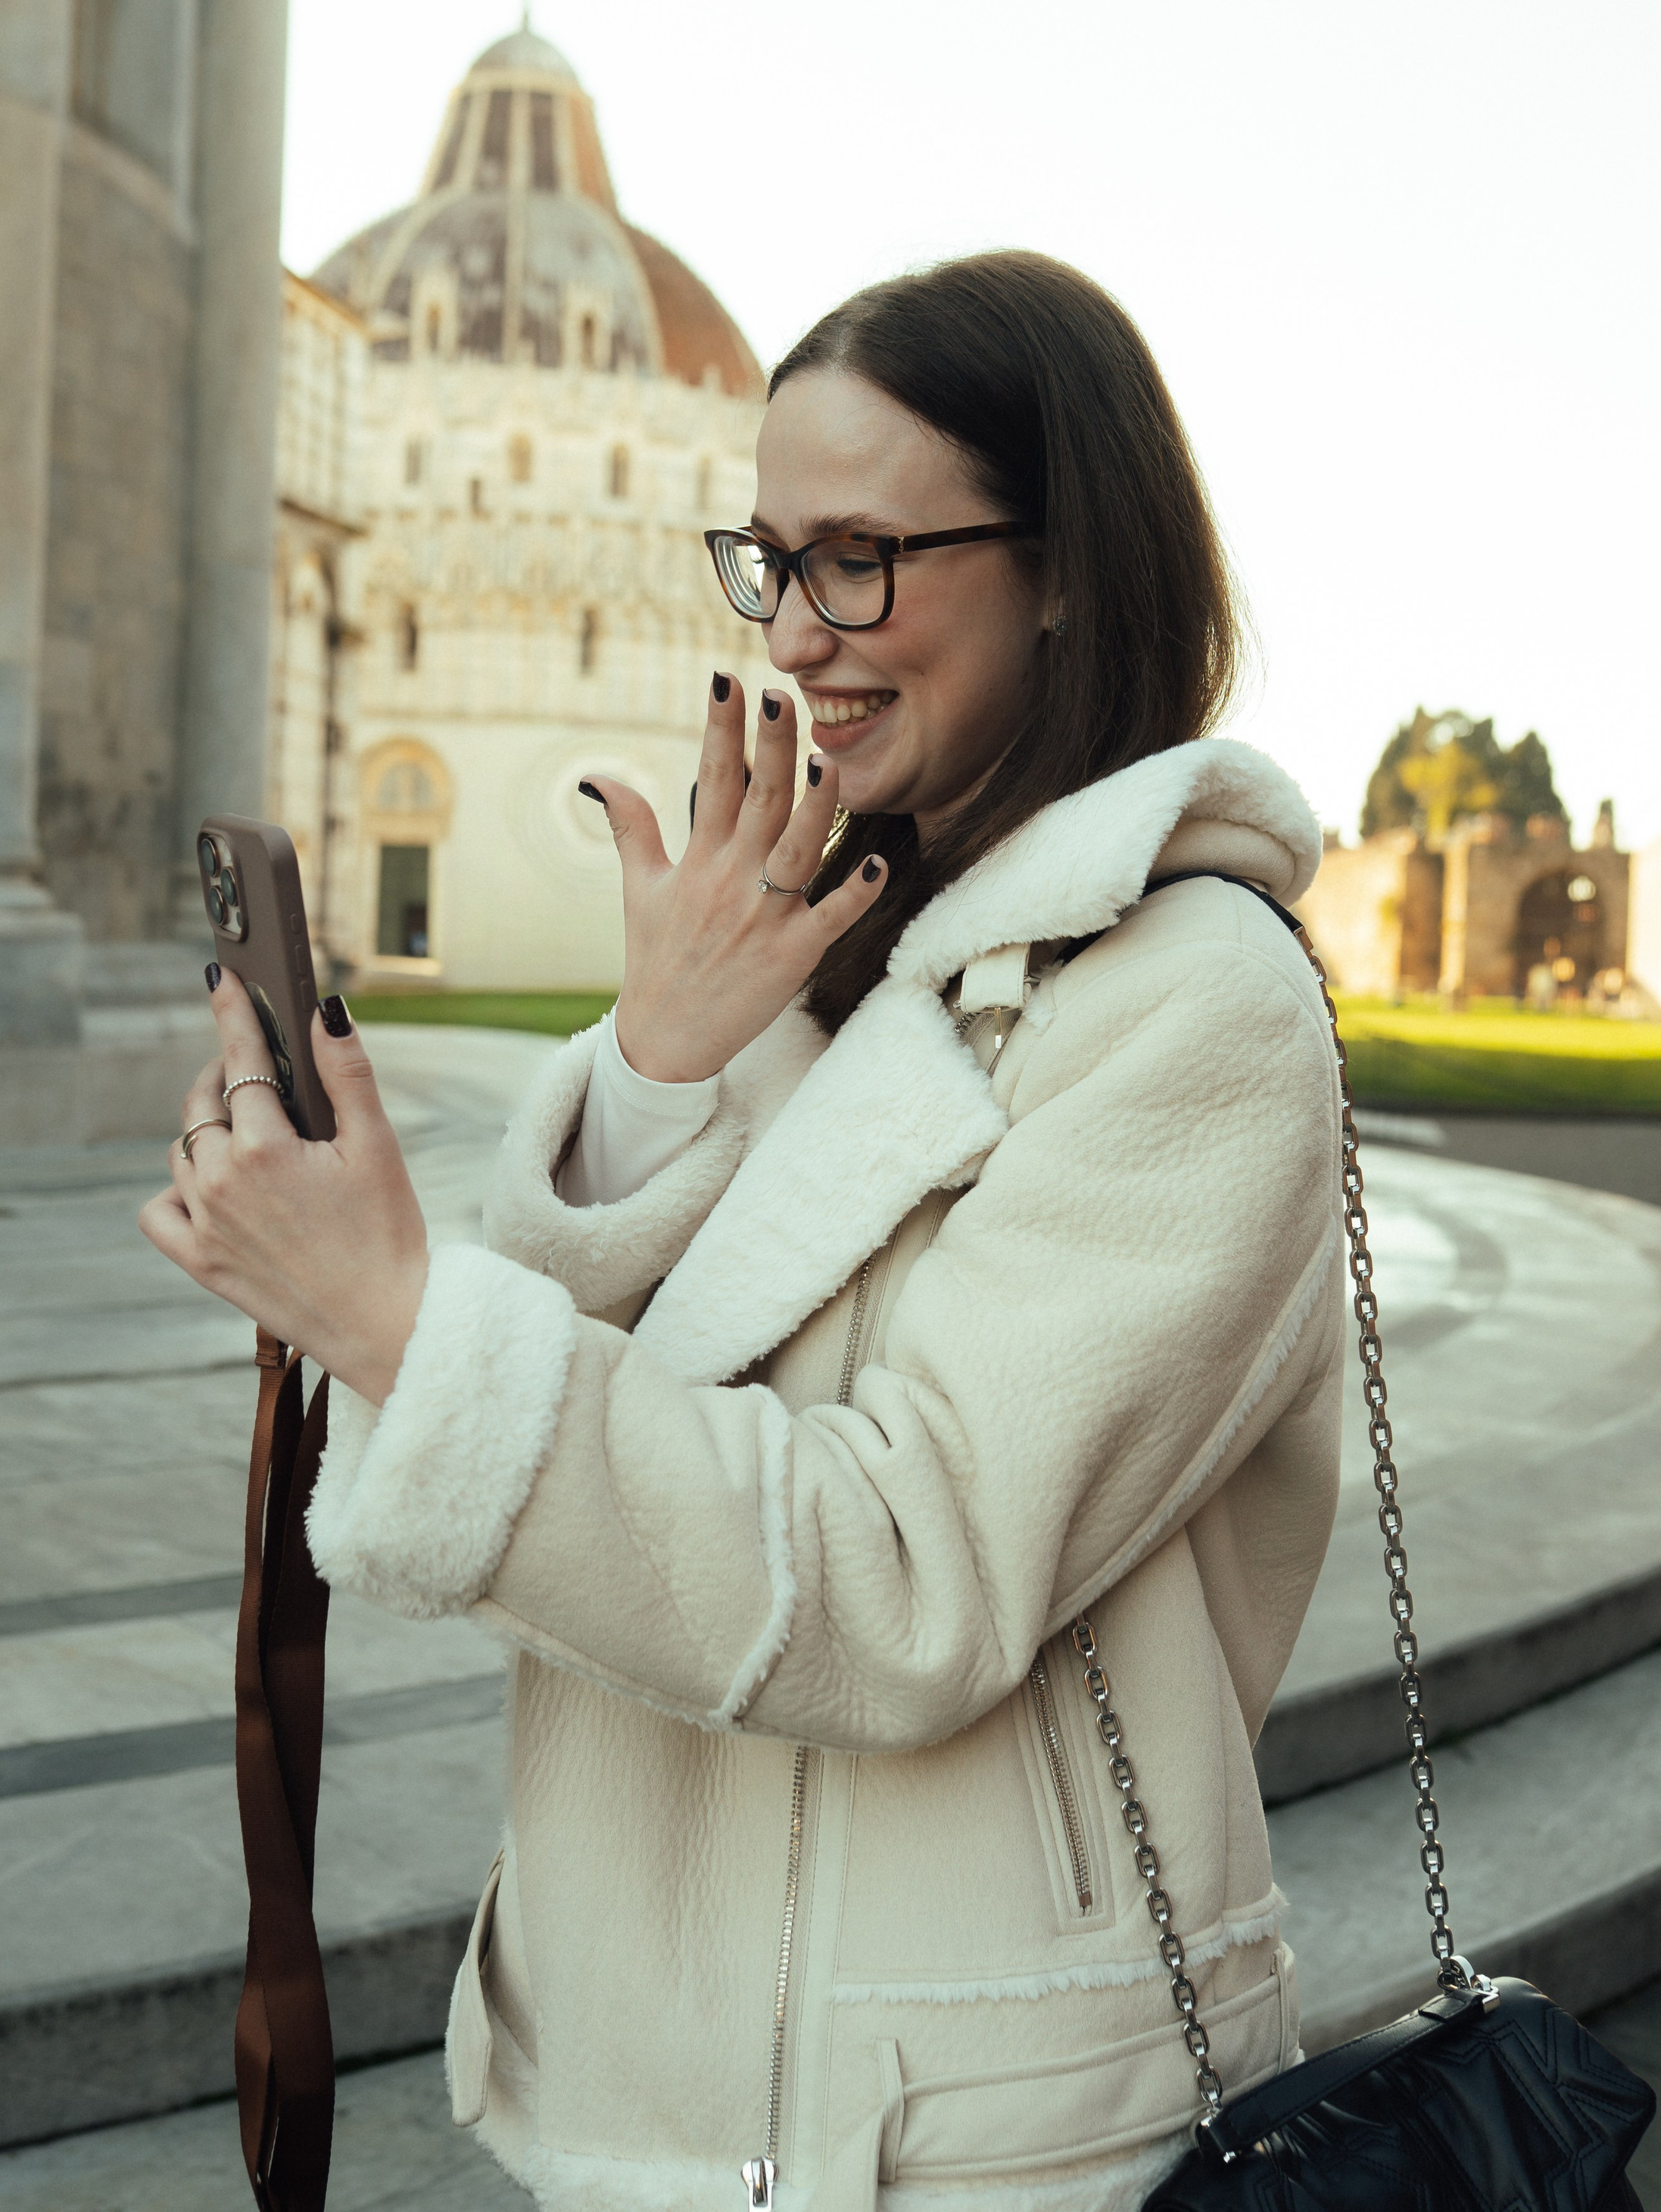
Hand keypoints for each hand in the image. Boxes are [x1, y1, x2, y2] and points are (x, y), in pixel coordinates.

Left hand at [138, 972, 428, 1404]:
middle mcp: (221, 1183)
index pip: (241, 1061)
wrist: (383, 1322)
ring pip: (182, 1152)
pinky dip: (176, 1190)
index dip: (234, 1014)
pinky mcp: (201, 1264)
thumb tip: (327, 1010)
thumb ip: (347, 1074)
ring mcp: (206, 1225)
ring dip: (207, 1131)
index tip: (223, 980)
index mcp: (265, 1148)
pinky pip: (159, 1212)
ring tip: (248, 1132)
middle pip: (204, 1103)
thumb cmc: (391, 1235)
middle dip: (224, 1075)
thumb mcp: (378, 1146)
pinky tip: (209, 1187)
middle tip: (255, 1070)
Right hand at [592, 676, 886, 1082]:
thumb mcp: (638, 890)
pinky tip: (876, 864)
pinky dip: (853, 894)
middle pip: (758, 801)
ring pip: (797, 849)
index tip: (726, 680)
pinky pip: (830, 919)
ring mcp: (763, 917)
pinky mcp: (792, 955)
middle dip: (771, 747)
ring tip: (827, 760)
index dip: (720, 728)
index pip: (710, 779)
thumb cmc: (655, 960)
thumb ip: (631, 828)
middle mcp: (730, 881)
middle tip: (782, 695)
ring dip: (815, 806)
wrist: (664, 1041)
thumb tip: (599, 776)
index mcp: (697, 860)